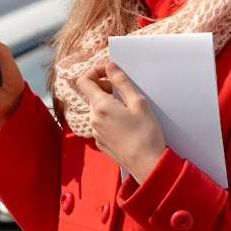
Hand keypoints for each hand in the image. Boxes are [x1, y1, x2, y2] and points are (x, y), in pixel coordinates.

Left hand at [74, 62, 165, 182]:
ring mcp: (95, 132)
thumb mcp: (138, 102)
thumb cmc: (146, 133)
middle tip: (124, 92)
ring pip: (96, 109)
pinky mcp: (100, 142)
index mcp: (101, 106)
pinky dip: (109, 118)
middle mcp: (93, 119)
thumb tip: (110, 66)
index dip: (95, 71)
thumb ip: (122, 82)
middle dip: (105, 88)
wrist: (146, 164)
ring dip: (108, 104)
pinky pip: (100, 123)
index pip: (84, 80)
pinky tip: (125, 124)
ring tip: (128, 110)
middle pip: (92, 95)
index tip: (109, 73)